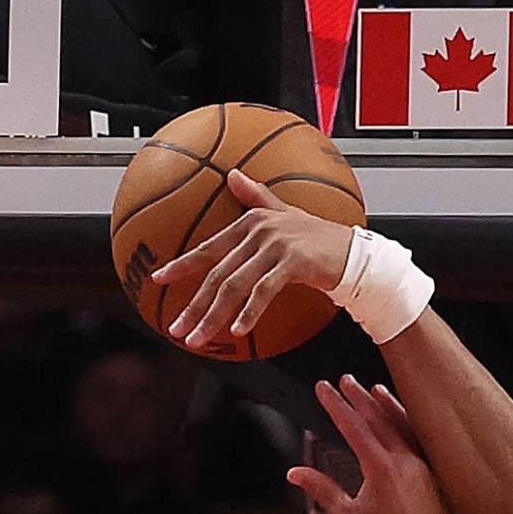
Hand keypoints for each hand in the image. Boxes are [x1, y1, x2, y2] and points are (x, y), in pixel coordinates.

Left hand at [151, 171, 358, 348]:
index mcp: (251, 222)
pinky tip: (237, 331)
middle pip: (218, 273)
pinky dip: (250, 313)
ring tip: (198, 339)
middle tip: (176, 329)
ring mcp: (277, 245)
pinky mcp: (294, 262)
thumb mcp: (285, 214)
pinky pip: (264, 292)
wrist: (354, 252)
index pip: (208, 247)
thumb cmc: (318, 237)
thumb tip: (233, 175)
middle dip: (194, 305)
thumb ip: (257, 198)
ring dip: (213, 317)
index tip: (159, 280)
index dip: (182, 265)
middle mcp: (260, 231)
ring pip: (235, 286)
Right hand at [288, 377, 454, 513]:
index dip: (336, 405)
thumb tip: (296, 474)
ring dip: (388, 406)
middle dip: (359, 398)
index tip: (324, 389)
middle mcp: (405, 461)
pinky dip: (408, 427)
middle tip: (345, 381)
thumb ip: (321, 489)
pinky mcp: (434, 477)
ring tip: (376, 390)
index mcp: (381, 467)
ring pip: (404, 426)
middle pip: (379, 418)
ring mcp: (424, 467)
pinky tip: (404, 423)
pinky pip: (419, 441)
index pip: (354, 426)